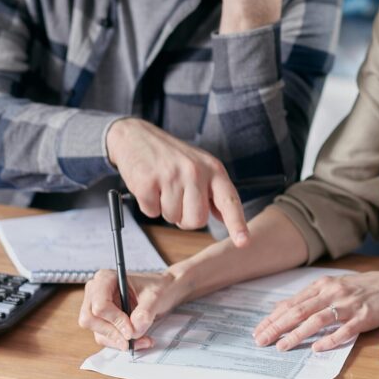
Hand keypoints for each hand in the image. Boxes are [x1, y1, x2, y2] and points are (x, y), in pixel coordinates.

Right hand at [78, 268, 191, 350]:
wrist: (164, 291)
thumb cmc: (158, 287)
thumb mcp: (155, 296)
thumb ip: (145, 312)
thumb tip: (133, 330)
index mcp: (105, 279)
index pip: (99, 305)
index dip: (115, 320)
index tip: (131, 330)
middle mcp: (96, 292)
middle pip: (90, 320)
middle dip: (113, 333)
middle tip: (133, 339)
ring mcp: (97, 307)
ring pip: (98, 332)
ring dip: (119, 341)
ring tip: (143, 340)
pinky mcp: (103, 321)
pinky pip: (105, 338)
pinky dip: (121, 343)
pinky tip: (139, 340)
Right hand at [106, 118, 249, 245]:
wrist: (136, 136)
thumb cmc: (171, 156)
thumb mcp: (200, 166)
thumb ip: (213, 192)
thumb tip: (225, 218)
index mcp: (213, 169)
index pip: (229, 200)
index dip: (237, 224)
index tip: (243, 242)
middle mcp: (195, 171)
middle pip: (197, 220)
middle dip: (185, 218)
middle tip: (177, 198)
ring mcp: (171, 175)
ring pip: (173, 218)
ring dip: (165, 209)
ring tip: (162, 187)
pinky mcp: (148, 181)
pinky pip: (151, 213)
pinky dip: (148, 205)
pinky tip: (149, 186)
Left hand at [252, 271, 378, 352]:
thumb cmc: (360, 288)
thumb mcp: (332, 286)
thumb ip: (308, 297)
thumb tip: (281, 308)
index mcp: (322, 285)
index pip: (292, 303)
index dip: (273, 318)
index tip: (258, 330)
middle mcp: (332, 293)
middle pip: (299, 311)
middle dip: (277, 327)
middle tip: (261, 340)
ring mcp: (347, 305)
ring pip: (317, 320)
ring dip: (297, 334)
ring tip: (282, 346)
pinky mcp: (362, 317)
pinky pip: (344, 330)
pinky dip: (329, 340)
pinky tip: (317, 348)